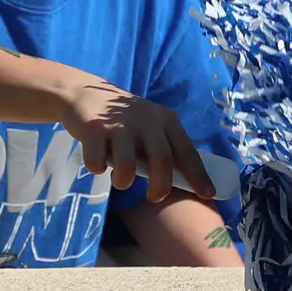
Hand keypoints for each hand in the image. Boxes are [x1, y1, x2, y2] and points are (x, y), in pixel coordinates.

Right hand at [58, 79, 214, 201]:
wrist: (84, 93)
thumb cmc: (124, 121)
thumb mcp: (150, 126)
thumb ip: (163, 147)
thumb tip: (184, 182)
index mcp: (165, 119)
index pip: (186, 151)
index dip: (198, 175)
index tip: (207, 195)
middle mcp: (146, 119)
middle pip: (161, 160)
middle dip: (160, 187)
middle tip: (154, 197)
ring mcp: (119, 124)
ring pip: (127, 166)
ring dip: (123, 181)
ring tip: (120, 180)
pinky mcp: (93, 129)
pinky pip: (97, 163)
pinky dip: (97, 168)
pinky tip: (97, 161)